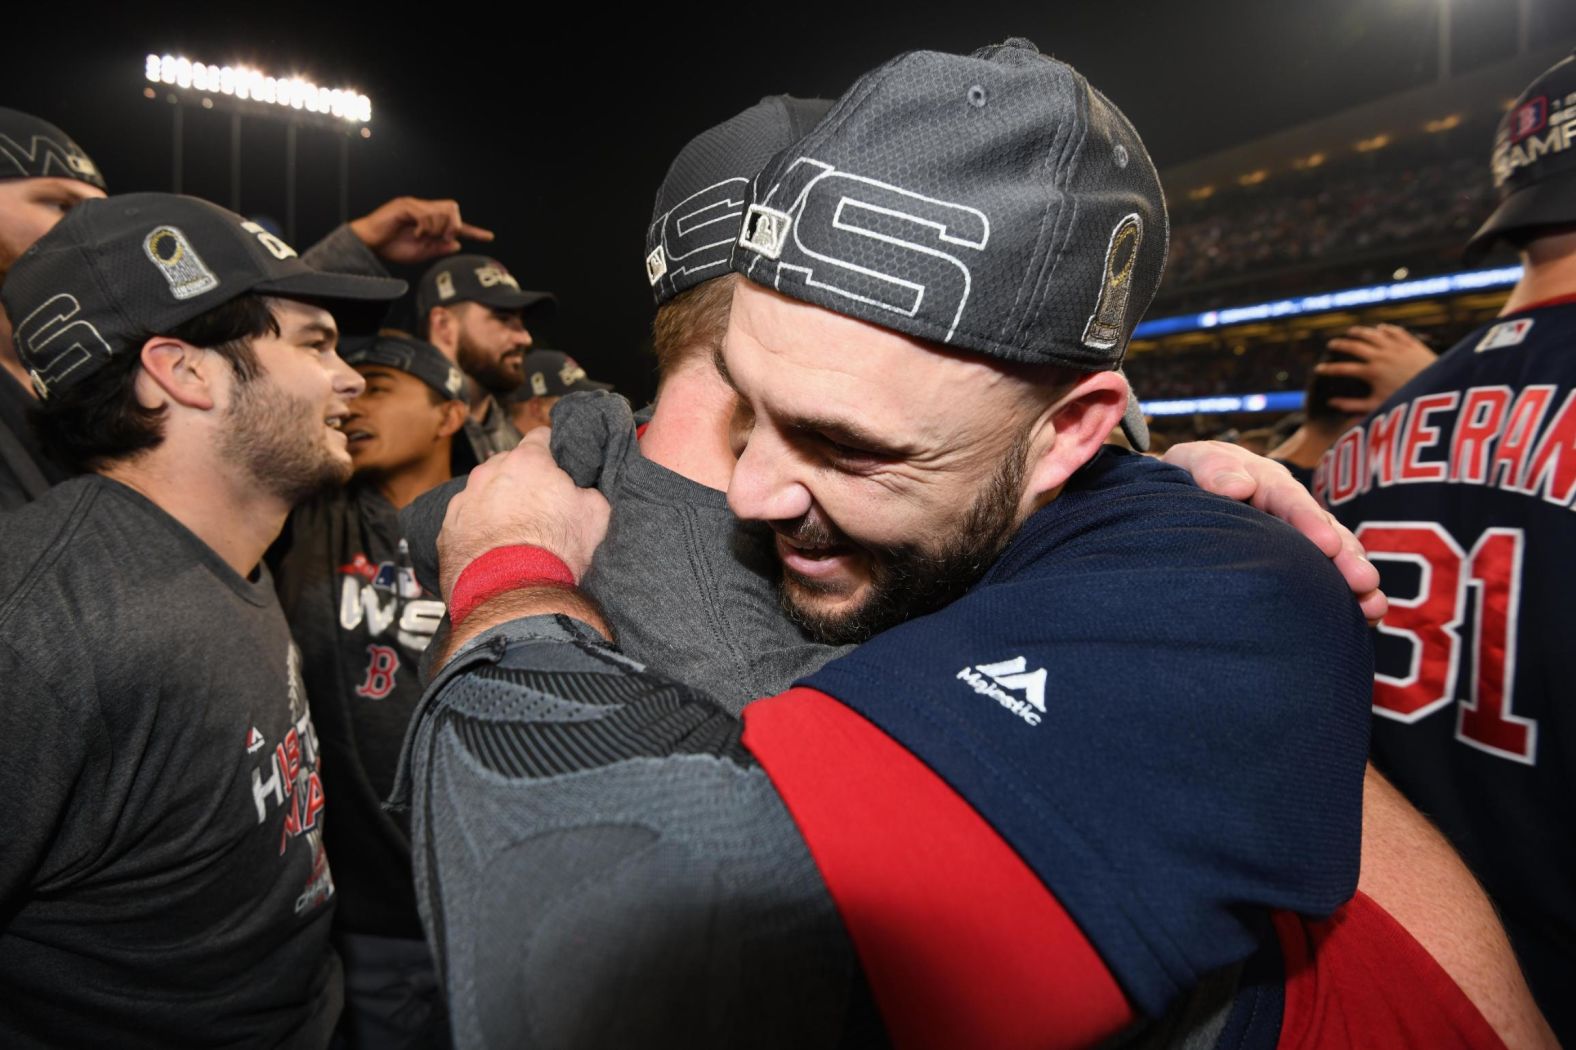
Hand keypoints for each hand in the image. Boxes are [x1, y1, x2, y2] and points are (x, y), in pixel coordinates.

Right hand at [348, 197, 494, 264]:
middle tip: (440, 238)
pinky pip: (426, 214)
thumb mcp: (420, 252)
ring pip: (443, 211)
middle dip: (453, 226)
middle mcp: (425, 209)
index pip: (456, 223)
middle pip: (454, 209)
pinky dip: (424, 227)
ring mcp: (415, 205)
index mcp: (430, 221)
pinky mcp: (405, 205)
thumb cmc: (391, 247)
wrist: (370, 244)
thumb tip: (457, 244)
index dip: (473, 230)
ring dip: (437, 228)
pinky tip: (414, 233)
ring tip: (421, 236)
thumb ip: (438, 248)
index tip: (489, 237)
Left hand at [436, 428, 610, 599]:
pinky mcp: (446, 530)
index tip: (558, 466)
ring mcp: (463, 500)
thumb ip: (589, 493)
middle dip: (523, 483)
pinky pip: (465, 522)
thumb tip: (585, 493)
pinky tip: (494, 552)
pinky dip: (478, 531)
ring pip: (484, 493)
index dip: (552, 451)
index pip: (540, 437)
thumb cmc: (554, 553)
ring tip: (515, 537)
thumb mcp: (596, 517)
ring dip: (497, 506)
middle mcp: (489, 473)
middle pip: (508, 466)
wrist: (513, 595)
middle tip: (540, 509)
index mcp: (527, 462)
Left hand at [1163, 440, 1387, 624]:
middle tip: (1364, 583)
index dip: (1308, 521)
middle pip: (1323, 529)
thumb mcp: (1193, 462)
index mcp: (1267, 481)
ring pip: (1332, 555)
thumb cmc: (1188, 477)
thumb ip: (1212, 468)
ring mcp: (1297, 535)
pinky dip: (1345, 594)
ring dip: (1353, 579)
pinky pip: (1325, 575)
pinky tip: (1367, 617)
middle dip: (1344, 557)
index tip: (1326, 545)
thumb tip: (1238, 487)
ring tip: (1373, 606)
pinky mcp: (1297, 560)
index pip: (1289, 499)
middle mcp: (1291, 508)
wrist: (1184, 493)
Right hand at [1318, 324, 1437, 414]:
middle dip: (1340, 345)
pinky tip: (1380, 328)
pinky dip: (1386, 329)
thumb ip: (1353, 406)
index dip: (1328, 369)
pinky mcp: (1412, 344)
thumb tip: (1331, 404)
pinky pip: (1396, 332)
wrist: (1441, 390)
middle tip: (1331, 344)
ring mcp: (1397, 348)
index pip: (1343, 369)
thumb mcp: (1378, 407)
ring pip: (1373, 335)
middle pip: (1355, 346)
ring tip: (1351, 332)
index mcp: (1371, 373)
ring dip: (1360, 332)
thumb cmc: (1408, 402)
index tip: (1318, 369)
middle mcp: (1382, 356)